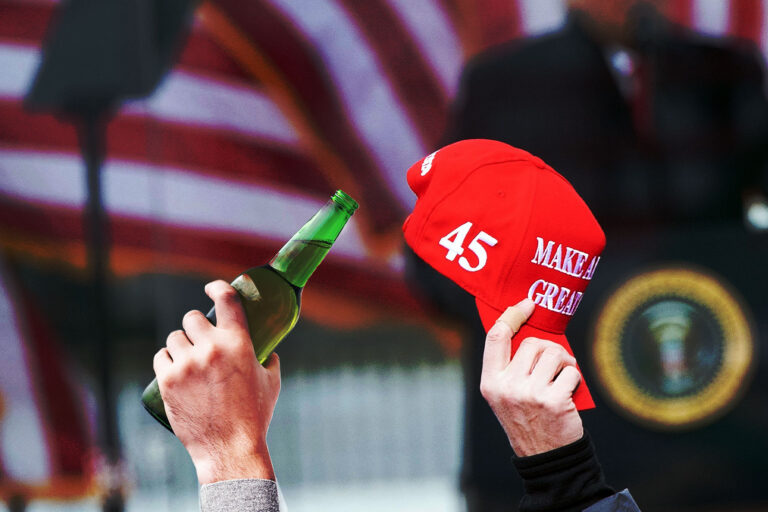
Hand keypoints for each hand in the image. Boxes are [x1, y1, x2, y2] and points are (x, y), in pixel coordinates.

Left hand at [153, 280, 280, 483]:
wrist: (229, 449)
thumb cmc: (254, 416)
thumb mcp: (271, 383)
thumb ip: (270, 363)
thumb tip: (269, 354)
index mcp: (238, 343)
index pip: (226, 299)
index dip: (216, 287)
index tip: (210, 288)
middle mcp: (211, 349)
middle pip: (192, 318)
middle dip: (196, 326)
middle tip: (200, 337)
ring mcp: (187, 364)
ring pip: (174, 337)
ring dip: (181, 343)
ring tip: (187, 356)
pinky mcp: (168, 381)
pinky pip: (161, 357)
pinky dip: (167, 360)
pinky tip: (173, 366)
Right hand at [480, 299, 583, 456]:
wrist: (545, 457)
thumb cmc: (528, 418)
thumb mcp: (506, 394)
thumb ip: (512, 366)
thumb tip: (530, 329)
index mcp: (490, 382)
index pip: (496, 337)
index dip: (512, 315)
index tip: (527, 305)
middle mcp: (506, 386)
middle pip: (531, 343)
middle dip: (548, 349)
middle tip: (555, 362)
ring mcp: (529, 393)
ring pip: (554, 353)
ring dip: (564, 361)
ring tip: (564, 375)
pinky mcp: (554, 400)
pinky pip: (571, 371)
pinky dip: (575, 377)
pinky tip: (570, 391)